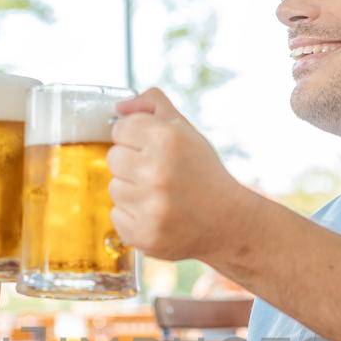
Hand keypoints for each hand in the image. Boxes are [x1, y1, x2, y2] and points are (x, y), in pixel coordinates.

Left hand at [107, 89, 243, 260]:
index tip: (152, 149)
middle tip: (158, 174)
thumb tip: (119, 107)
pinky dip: (132, 216)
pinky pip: (116, 216)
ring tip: (159, 195)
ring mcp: (149, 207)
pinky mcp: (143, 235)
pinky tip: (156, 214)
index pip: (120, 128)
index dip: (135, 138)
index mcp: (166, 139)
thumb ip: (153, 106)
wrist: (227, 221)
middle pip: (113, 158)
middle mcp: (156, 172)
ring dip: (131, 191)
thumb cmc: (203, 173)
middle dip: (131, 164)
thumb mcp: (185, 131)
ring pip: (114, 189)